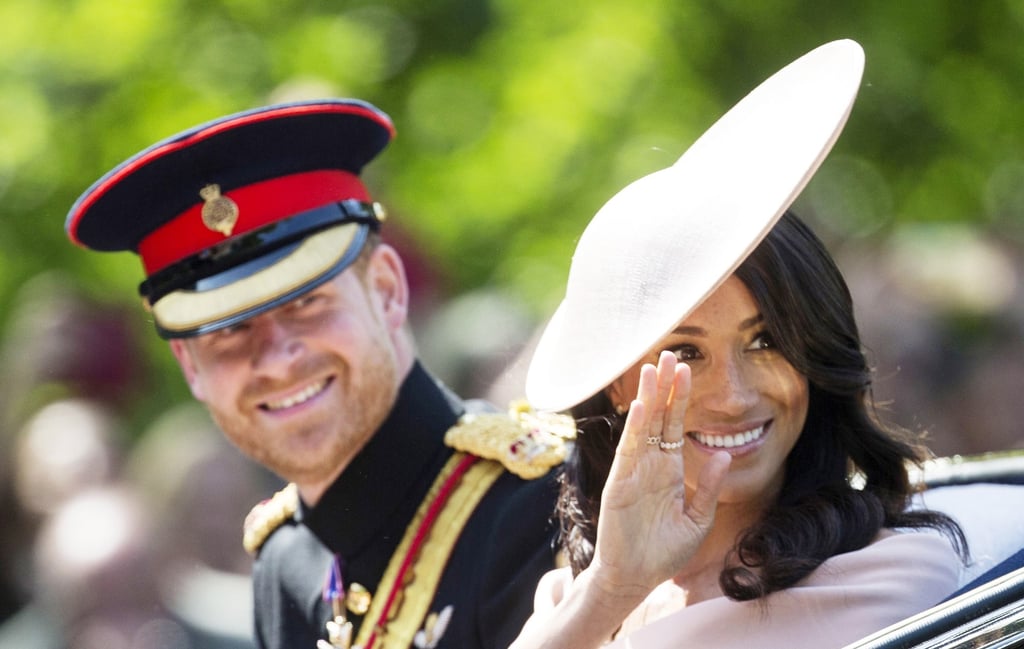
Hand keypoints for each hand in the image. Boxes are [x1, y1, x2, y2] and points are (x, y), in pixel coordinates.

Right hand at [589, 351, 730, 601]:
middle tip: (668, 354)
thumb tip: (725, 453)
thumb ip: (710, 487)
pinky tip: (641, 407)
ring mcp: (633, 472)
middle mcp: (650, 465)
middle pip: (658, 417)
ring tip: (651, 368)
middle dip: (664, 386)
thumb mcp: (698, 519)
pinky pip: (629, 451)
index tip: (686, 368)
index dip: (680, 397)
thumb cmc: (665, 552)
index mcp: (669, 470)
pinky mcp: (620, 484)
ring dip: (647, 397)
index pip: (674, 425)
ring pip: (642, 426)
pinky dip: (635, 429)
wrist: (636, 578)